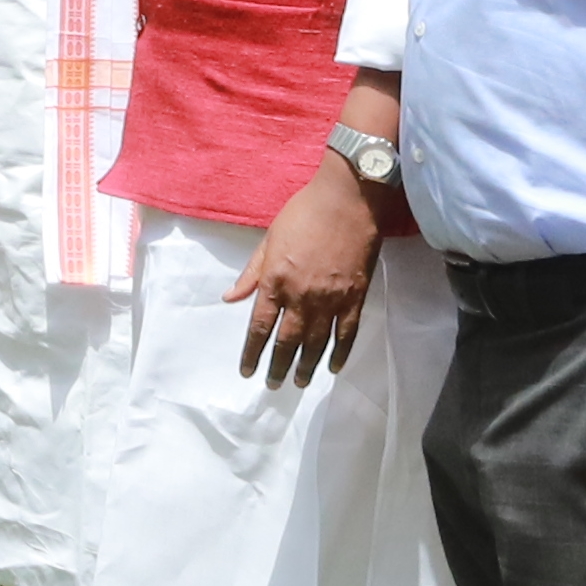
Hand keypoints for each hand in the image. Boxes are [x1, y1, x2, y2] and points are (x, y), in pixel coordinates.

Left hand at [229, 157, 382, 388]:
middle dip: (278, 367)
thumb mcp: (268, 240)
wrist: (346, 200)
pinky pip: (346, 333)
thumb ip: (251, 273)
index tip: (247, 370)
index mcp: (275, 281)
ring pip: (316, 343)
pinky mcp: (355, 297)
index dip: (252, 352)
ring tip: (298, 382)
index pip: (260, 327)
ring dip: (306, 366)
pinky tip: (333, 367)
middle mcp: (301, 296)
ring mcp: (330, 299)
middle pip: (286, 342)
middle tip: (273, 385)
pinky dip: (339, 353)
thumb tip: (230, 298)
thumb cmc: (303, 213)